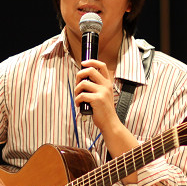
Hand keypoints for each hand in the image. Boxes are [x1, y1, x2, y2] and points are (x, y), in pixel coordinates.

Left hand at [75, 59, 139, 183]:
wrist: (110, 123)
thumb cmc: (104, 110)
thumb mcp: (104, 95)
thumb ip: (97, 87)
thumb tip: (82, 80)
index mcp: (108, 83)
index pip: (101, 66)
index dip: (91, 62)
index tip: (83, 63)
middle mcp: (106, 85)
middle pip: (90, 71)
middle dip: (79, 75)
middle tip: (77, 83)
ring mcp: (102, 92)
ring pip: (83, 83)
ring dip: (76, 90)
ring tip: (78, 97)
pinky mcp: (97, 100)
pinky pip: (81, 95)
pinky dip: (77, 100)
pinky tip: (79, 105)